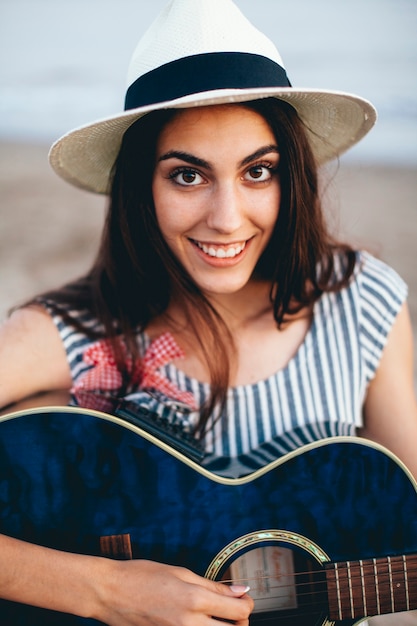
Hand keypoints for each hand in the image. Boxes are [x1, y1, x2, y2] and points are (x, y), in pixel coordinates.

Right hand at [93, 559, 253, 624]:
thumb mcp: (180, 572)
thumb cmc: (141, 576)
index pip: (240, 611)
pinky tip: (197, 623)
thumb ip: (212, 585)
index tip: (242, 598)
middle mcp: (189, 624)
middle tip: (233, 612)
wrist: (110, 593)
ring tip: (215, 618)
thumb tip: (240, 590)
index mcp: (194, 599)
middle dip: (240, 622)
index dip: (247, 604)